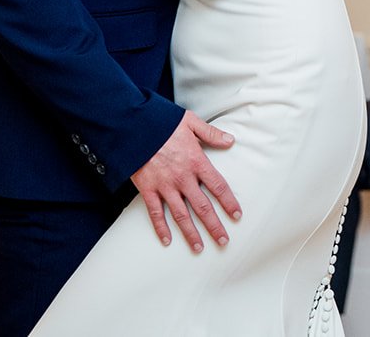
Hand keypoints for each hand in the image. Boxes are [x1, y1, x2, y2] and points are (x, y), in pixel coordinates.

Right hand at [130, 112, 239, 252]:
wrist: (132, 125)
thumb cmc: (161, 121)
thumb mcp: (189, 122)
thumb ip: (211, 133)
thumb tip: (230, 140)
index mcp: (196, 161)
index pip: (218, 186)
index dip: (229, 202)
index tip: (237, 215)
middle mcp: (182, 177)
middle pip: (203, 207)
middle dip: (214, 226)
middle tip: (223, 241)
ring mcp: (164, 185)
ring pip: (181, 215)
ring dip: (191, 233)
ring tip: (199, 248)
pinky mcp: (148, 189)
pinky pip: (156, 212)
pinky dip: (161, 228)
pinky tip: (167, 240)